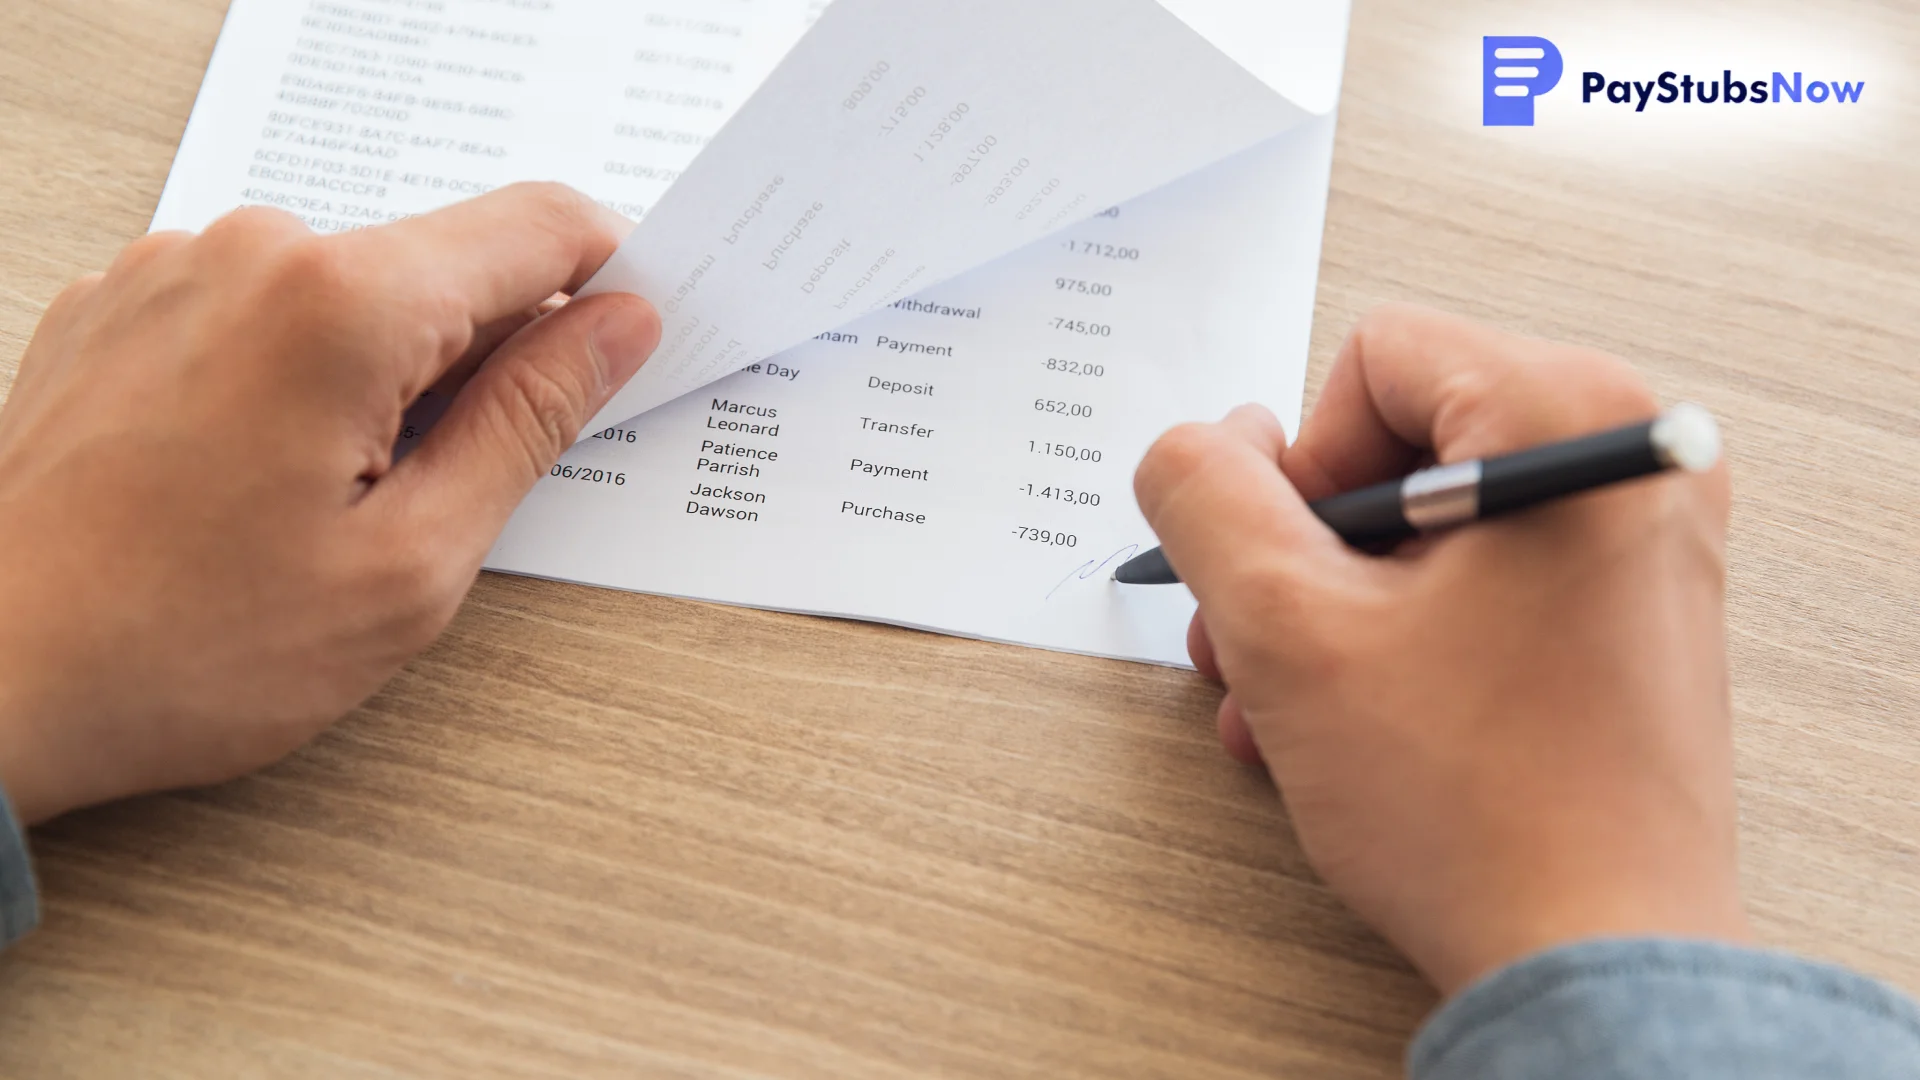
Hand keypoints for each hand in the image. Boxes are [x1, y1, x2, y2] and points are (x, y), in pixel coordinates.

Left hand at [0, 183, 659, 823]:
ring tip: (335, 502)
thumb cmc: (178, 648)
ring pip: (355, 289)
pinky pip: (264, 306)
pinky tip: (265, 477)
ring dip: (388, 372)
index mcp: (341, 304)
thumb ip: (529, 422)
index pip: (540, 227)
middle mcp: (250, 251)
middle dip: (487, 354)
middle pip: (446, 261)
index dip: (611, 279)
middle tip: (459, 485)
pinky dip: (302, 372)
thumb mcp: (411, 561)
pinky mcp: (122, 303)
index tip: (629, 340)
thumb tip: (614, 329)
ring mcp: (173, 269)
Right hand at [1134, 304, 1744, 994]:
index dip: (1298, 469)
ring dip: (1336, 608)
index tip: (1295, 576)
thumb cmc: (1480, 807)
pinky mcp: (1634, 616)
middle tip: (1266, 643)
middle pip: (1401, 442)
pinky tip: (1353, 720)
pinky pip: (1487, 580)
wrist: (1595, 959)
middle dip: (1305, 553)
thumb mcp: (1286, 628)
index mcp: (1574, 418)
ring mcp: (1644, 544)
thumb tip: (1197, 448)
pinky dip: (1404, 636)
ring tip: (1294, 703)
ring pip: (1432, 522)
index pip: (1374, 361)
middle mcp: (1633, 460)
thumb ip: (1205, 498)